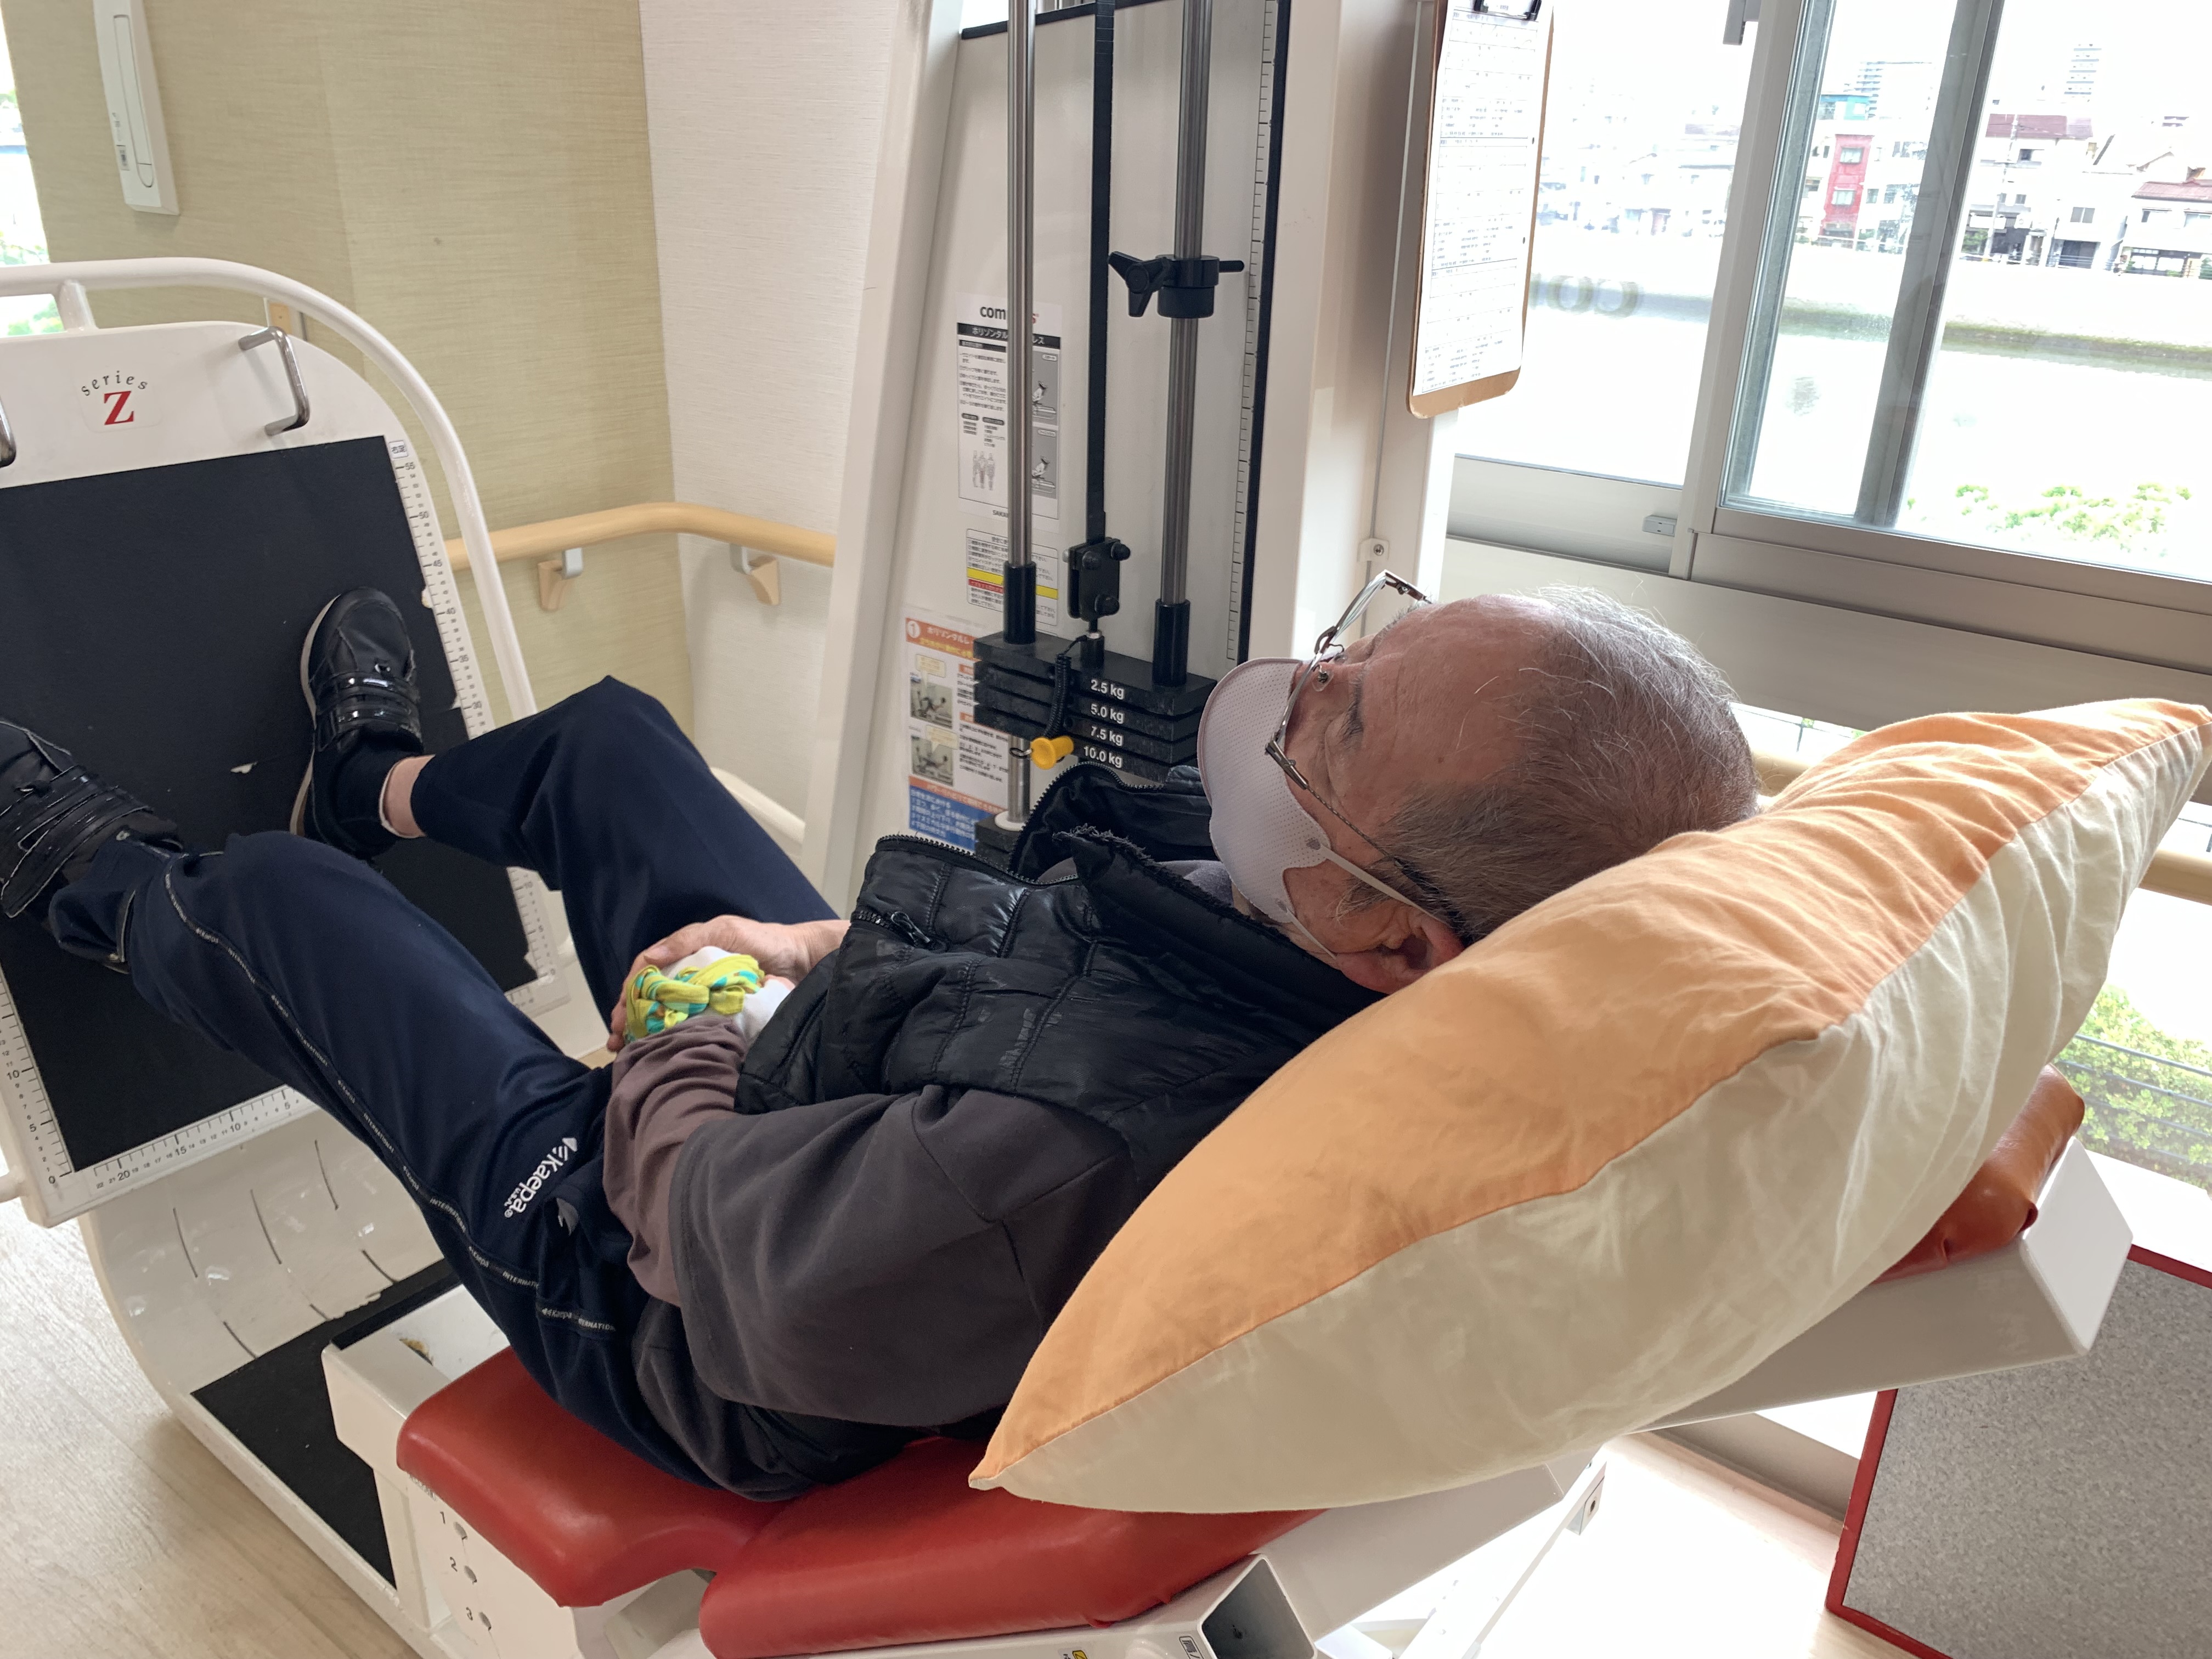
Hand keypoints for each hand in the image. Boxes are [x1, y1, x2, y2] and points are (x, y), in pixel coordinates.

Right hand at [606, 916, 847, 1051]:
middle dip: (629, 1020)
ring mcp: (705, 1003)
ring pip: (667, 1020)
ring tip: (629, 1055)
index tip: (620, 1017)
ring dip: (645, 1036)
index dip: (629, 995)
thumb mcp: (724, 929)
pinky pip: (692, 1033)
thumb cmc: (764, 941)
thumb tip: (650, 958)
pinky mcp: (721, 1021)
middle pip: (650, 1002)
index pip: (646, 976)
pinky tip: (659, 1057)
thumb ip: (688, 939)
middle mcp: (690, 982)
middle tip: (618, 1043)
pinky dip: (673, 1044)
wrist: (803, 962)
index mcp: (686, 959)